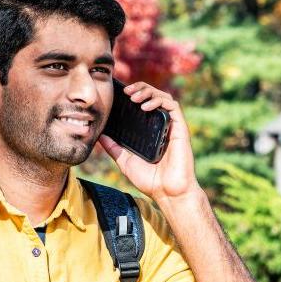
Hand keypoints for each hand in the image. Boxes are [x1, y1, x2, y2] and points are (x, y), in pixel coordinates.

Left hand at [98, 82, 201, 202]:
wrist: (167, 193)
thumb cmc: (150, 180)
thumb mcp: (125, 161)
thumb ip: (114, 148)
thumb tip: (99, 136)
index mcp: (151, 131)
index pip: (144, 104)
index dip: (134, 94)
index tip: (120, 94)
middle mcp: (162, 126)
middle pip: (154, 96)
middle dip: (140, 88)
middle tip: (126, 91)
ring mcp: (172, 126)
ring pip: (163, 97)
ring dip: (148, 92)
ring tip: (134, 96)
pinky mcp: (180, 129)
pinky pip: (172, 107)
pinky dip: (159, 101)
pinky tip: (145, 106)